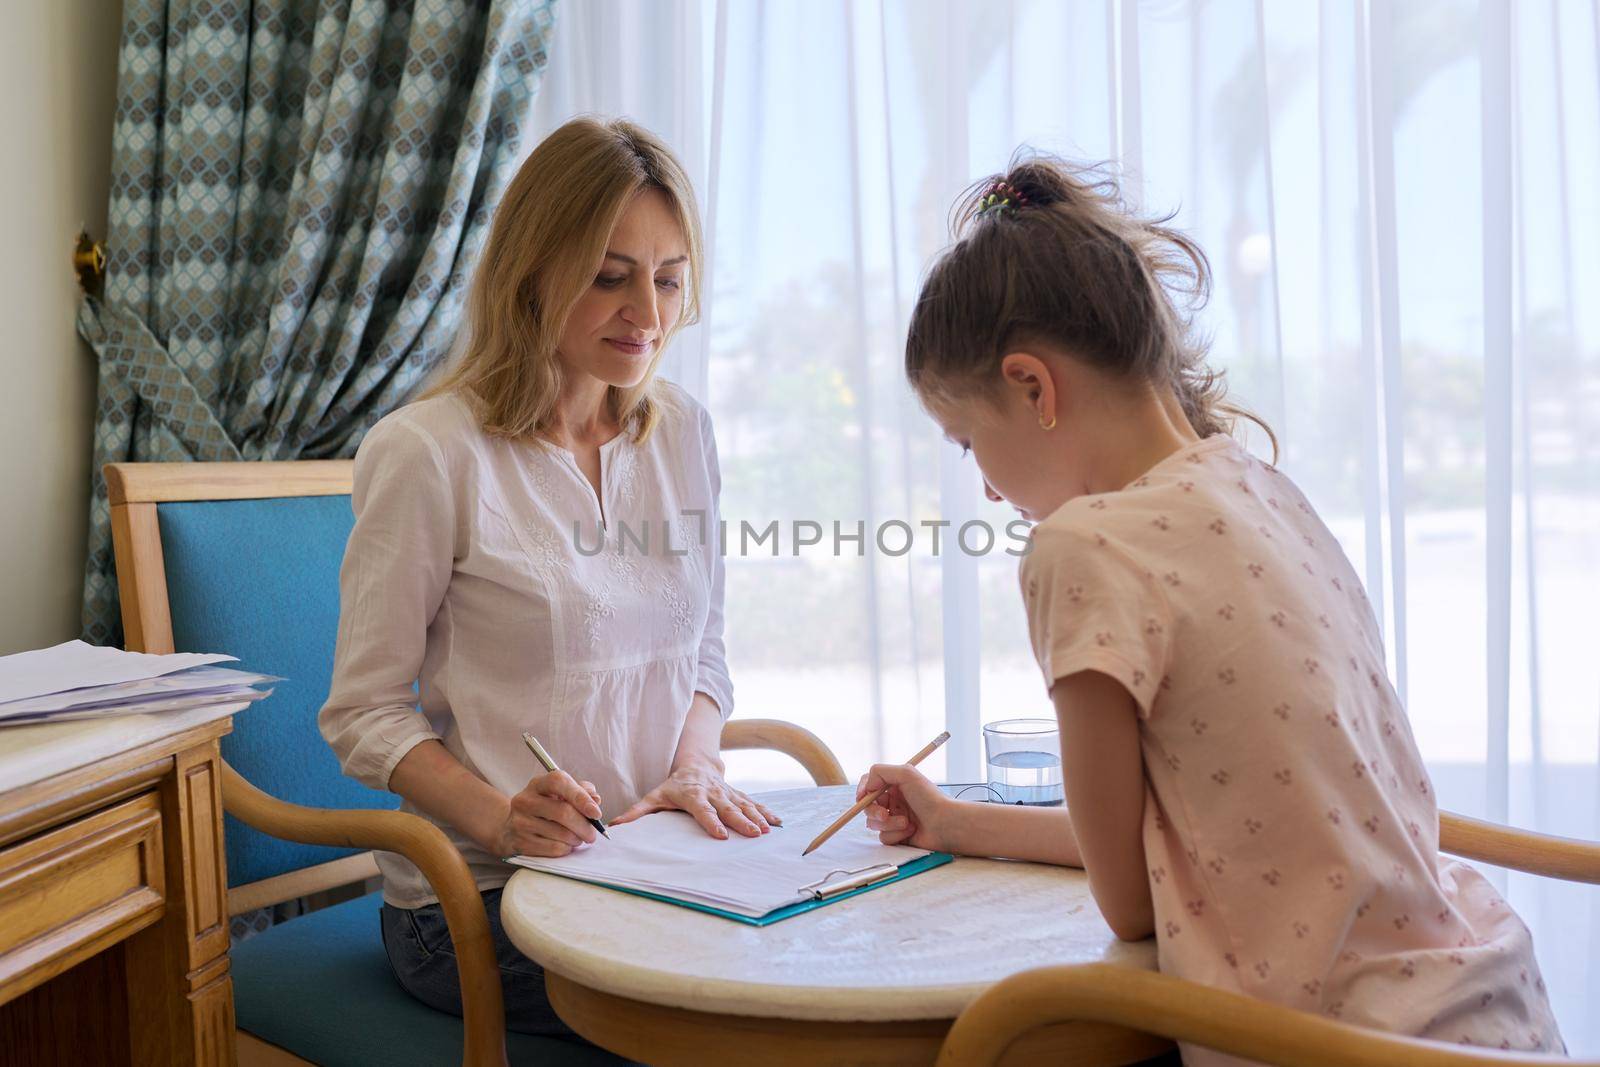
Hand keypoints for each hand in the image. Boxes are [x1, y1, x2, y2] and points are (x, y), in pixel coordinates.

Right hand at [493, 770, 603, 857]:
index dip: (581, 797)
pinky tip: (565, 845)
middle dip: (584, 826)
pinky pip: (553, 848)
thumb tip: (595, 800)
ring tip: (578, 838)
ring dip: (577, 839)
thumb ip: (581, 792)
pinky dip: (566, 849)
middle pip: (563, 812)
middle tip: (592, 834)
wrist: (512, 829)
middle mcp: (525, 800)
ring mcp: (520, 822)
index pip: (559, 783)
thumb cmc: (545, 809)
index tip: (596, 813)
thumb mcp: (560, 794)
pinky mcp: (520, 842)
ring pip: (561, 834)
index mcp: (538, 784)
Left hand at [611, 760, 780, 838]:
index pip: (702, 809)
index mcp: (693, 794)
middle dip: (741, 821)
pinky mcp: (739, 795)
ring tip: (766, 832)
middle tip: (752, 834)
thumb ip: (637, 812)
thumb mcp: (654, 796)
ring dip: (756, 818)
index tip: (720, 835)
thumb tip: (615, 827)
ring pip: (744, 805)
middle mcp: (714, 793)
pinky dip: (766, 812)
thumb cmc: (674, 786)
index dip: (711, 821)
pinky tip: (777, 823)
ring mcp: (729, 793)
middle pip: (728, 808)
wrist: (697, 765)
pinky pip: (754, 803)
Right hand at [858, 763, 955, 850]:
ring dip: (889, 824)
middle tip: (884, 815)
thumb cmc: (929, 798)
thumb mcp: (906, 773)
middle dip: (873, 811)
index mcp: (895, 786)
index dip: (863, 791)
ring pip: (874, 824)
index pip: (869, 785)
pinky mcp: (898, 836)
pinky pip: (884, 837)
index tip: (862, 798)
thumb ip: (880, 772)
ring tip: (907, 823)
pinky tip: (911, 831)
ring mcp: (895, 819)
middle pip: (868, 806)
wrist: (946, 825)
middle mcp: (894, 802)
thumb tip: (867, 787)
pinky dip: (896, 835)